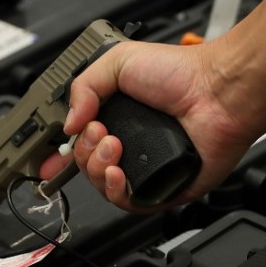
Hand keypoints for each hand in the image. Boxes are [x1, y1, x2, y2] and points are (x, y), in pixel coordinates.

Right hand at [40, 39, 265, 212]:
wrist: (218, 92)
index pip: (81, 142)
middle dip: (84, 151)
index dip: (60, 154)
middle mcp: (131, 144)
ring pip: (103, 186)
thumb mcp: (117, 62)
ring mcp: (147, 167)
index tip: (47, 160)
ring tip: (113, 145)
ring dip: (97, 168)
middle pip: (86, 165)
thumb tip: (69, 122)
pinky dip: (115, 191)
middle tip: (100, 131)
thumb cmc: (182, 73)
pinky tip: (116, 173)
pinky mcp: (164, 188)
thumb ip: (83, 87)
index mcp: (119, 117)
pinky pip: (130, 204)